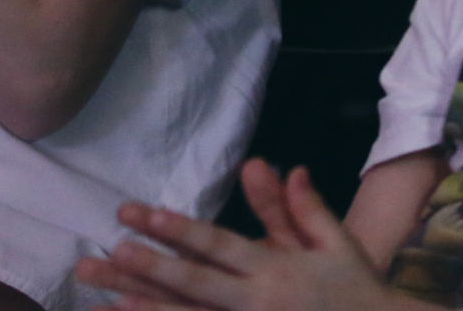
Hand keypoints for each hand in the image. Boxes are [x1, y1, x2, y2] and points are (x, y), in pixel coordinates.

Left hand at [76, 163, 408, 310]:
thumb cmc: (356, 288)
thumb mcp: (335, 243)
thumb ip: (303, 208)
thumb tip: (280, 166)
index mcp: (274, 269)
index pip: (217, 244)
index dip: (177, 229)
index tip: (139, 213)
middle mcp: (257, 303)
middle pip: (195, 285)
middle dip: (150, 270)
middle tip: (108, 253)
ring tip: (105, 302)